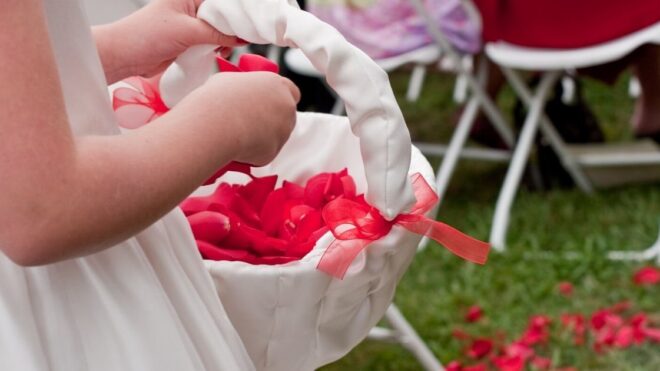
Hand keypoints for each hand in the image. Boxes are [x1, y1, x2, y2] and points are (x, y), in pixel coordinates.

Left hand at [96, 0, 242, 80]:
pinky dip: (214, 50)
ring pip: (216, 32)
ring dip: (222, 42)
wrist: (124, 57)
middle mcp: (188, 8)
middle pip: (220, 18)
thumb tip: (240, 37)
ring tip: (221, 51)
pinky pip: (207, 44)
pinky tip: (216, 54)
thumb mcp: (187, 31)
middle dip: (229, 31)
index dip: (234, 16)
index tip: (248, 27)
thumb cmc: (145, 36)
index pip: (220, 4)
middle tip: (235, 42)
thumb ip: (216, 34)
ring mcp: (187, 25)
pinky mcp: (186, 41)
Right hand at [176, 72, 300, 165]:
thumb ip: (246, 88)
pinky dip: (252, 153)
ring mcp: (283, 130)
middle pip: (286, 117)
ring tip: (236, 134)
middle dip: (272, 122)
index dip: (280, 101)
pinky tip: (237, 146)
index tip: (269, 106)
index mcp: (278, 85)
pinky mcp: (274, 150)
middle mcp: (286, 106)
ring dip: (261, 138)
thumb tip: (241, 93)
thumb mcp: (229, 81)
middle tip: (251, 124)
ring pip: (275, 137)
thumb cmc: (217, 99)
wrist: (214, 124)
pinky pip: (264, 153)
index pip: (292, 92)